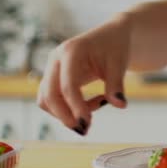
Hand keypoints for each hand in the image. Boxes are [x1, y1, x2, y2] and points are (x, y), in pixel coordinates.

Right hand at [37, 16, 130, 135]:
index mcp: (71, 52)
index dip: (76, 107)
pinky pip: (54, 99)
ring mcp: (52, 69)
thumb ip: (117, 84)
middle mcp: (56, 60)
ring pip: (47, 99)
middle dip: (64, 116)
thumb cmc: (115, 47)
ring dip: (65, 113)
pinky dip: (70, 108)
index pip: (67, 85)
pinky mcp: (54, 78)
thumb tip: (120, 105)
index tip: (87, 123)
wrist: (111, 37)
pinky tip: (93, 104)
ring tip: (94, 113)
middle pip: (49, 95)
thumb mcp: (119, 63)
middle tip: (85, 130)